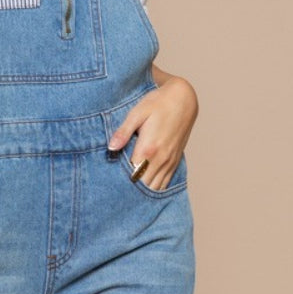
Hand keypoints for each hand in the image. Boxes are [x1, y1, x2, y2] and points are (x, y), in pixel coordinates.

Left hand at [107, 75, 198, 190]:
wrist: (183, 99)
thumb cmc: (158, 103)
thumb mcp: (137, 113)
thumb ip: (123, 132)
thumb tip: (111, 148)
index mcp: (148, 148)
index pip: (131, 176)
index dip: (119, 183)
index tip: (109, 185)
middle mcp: (160, 159)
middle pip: (143, 185)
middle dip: (128, 191)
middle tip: (114, 192)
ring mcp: (169, 162)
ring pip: (155, 188)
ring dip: (141, 191)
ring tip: (126, 194)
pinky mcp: (174, 162)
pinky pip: (164, 183)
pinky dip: (153, 189)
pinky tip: (143, 190)